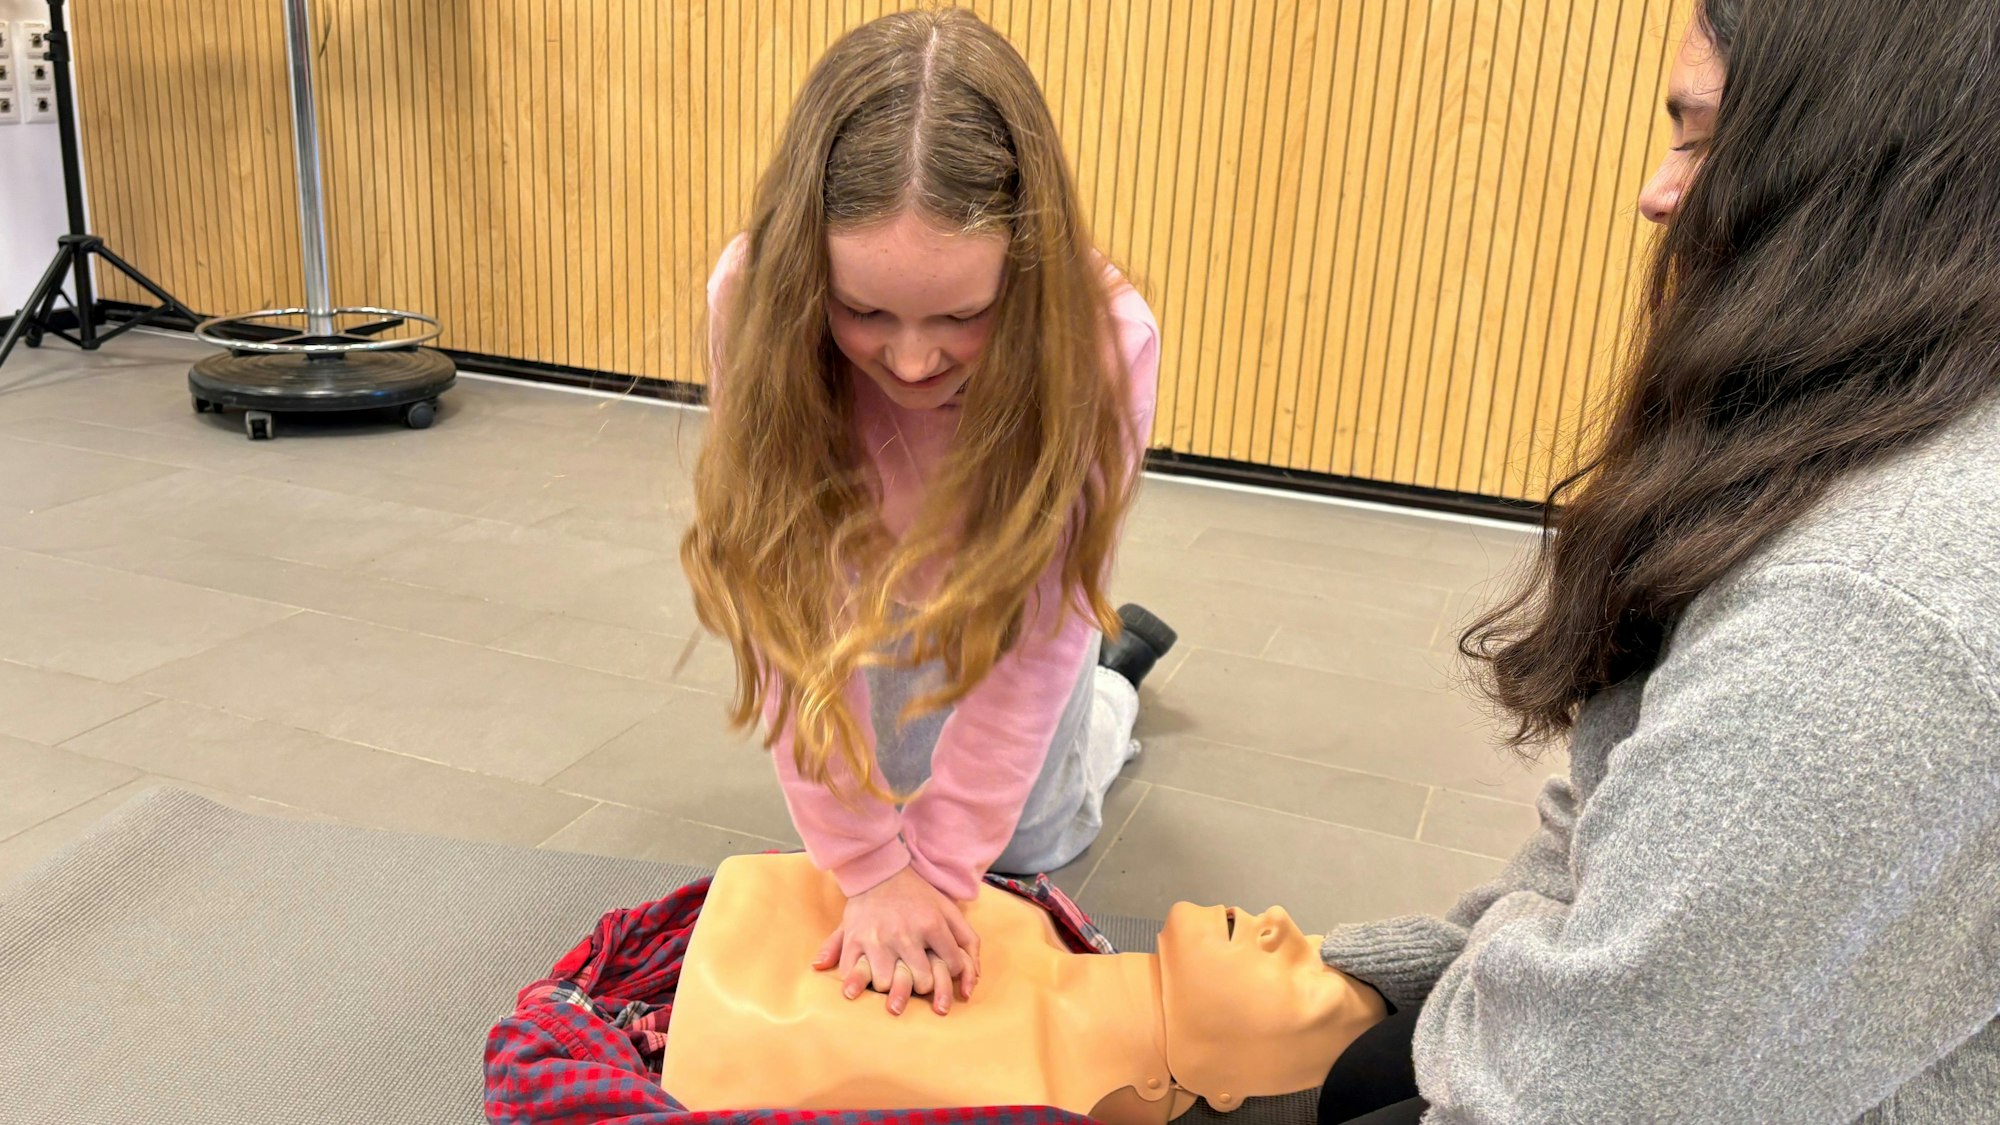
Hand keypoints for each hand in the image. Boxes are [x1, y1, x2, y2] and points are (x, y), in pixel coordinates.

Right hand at [813, 866, 979, 1015]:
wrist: (878, 871)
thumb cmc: (917, 895)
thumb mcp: (948, 910)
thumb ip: (969, 941)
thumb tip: (974, 982)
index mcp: (931, 924)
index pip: (952, 967)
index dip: (951, 970)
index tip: (943, 964)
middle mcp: (905, 934)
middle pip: (922, 983)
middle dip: (923, 984)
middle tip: (918, 976)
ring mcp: (877, 939)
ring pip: (886, 985)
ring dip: (889, 986)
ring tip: (892, 976)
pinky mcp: (853, 940)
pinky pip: (853, 974)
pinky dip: (857, 981)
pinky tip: (866, 976)